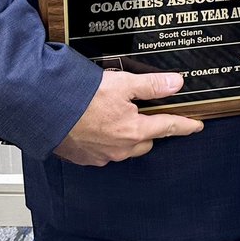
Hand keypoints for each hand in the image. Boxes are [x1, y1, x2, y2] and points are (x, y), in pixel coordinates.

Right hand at [54, 71, 202, 165]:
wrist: (43, 111)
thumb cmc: (79, 97)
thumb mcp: (121, 83)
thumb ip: (151, 85)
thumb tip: (175, 83)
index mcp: (134, 130)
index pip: (168, 127)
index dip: (185, 125)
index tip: (196, 126)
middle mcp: (120, 148)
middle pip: (147, 141)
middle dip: (150, 129)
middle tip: (145, 112)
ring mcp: (101, 155)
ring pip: (126, 148)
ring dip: (127, 135)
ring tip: (117, 116)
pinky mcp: (84, 157)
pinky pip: (104, 152)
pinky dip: (106, 140)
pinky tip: (97, 125)